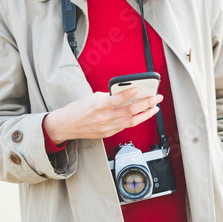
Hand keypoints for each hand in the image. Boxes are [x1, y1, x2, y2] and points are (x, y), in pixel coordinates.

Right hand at [43, 87, 162, 142]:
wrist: (66, 126)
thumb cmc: (77, 110)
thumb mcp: (91, 98)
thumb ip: (108, 96)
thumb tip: (124, 94)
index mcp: (98, 107)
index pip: (115, 100)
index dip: (127, 94)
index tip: (138, 88)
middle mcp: (103, 119)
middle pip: (129, 112)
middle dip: (146, 104)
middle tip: (156, 98)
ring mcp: (107, 128)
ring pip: (131, 122)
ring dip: (145, 114)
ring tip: (154, 107)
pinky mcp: (108, 134)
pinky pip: (125, 126)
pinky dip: (135, 119)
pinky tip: (142, 114)